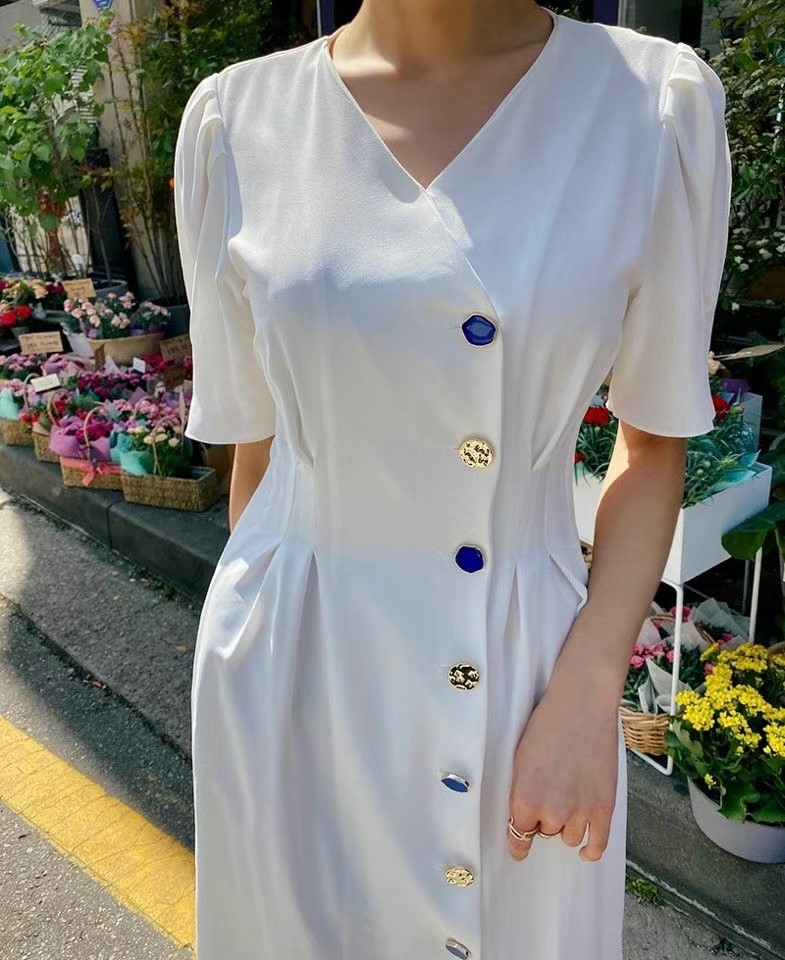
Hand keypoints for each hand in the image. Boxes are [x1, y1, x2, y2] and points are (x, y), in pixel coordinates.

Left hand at [507, 682, 618, 862]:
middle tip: (550, 792)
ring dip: (566, 825)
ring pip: (569, 837)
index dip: (518, 842)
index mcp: (525, 800)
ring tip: (568, 799)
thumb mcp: (520, 760)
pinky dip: (590, 850)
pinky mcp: (604, 808)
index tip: (518, 848)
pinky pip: (597, 844)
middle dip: (544, 818)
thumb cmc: (546, 726)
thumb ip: (521, 793)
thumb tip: (522, 818)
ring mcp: (581, 813)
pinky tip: (585, 851)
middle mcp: (552, 813)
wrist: (581, 706)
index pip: (518, 837)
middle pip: (545, 832)